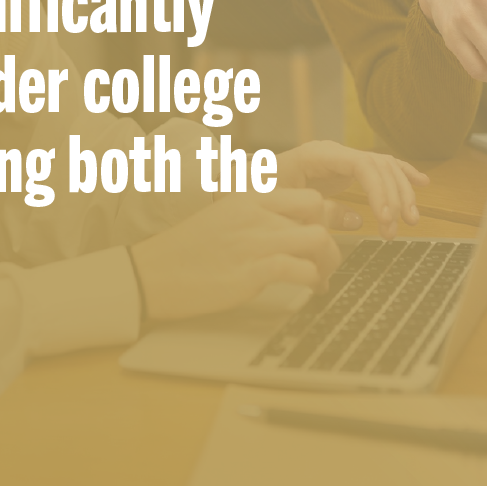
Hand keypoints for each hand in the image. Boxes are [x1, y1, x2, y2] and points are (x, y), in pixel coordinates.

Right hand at [130, 190, 342, 321]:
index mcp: (249, 196)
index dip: (326, 215)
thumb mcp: (224, 218)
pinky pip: (301, 269)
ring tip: (320, 277)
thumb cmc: (187, 251)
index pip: (307, 195)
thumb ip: (258, 217)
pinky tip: (309, 290)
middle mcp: (256, 212)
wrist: (153, 273)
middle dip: (332, 236)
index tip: (332, 231)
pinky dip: (313, 281)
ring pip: (318, 239)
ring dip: (328, 261)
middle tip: (327, 259)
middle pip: (319, 211)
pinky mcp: (252, 270)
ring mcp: (255, 240)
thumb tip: (292, 229)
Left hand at [276, 140, 427, 238]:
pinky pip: (381, 167)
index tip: (385, 219)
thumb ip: (317, 213)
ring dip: (402, 192)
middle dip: (393, 197)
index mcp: (317, 154)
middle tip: (395, 230)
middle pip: (377, 166)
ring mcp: (342, 158)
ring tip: (410, 220)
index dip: (379, 190)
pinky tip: (423, 182)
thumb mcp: (284, 206)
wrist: (248, 184)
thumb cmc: (261, 195)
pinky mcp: (346, 169)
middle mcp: (334, 152)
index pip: (361, 164)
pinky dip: (402, 175)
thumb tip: (356, 220)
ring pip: (384, 167)